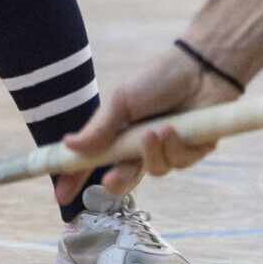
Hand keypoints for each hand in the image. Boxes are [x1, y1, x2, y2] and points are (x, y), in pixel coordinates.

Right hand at [54, 43, 236, 202]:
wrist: (200, 67)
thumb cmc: (158, 79)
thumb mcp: (121, 100)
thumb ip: (99, 128)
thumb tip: (68, 145)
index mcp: (120, 133)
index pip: (94, 160)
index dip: (77, 178)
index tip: (62, 195)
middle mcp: (142, 146)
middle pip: (125, 178)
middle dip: (117, 182)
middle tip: (109, 180)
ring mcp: (168, 150)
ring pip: (155, 170)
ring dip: (151, 153)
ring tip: (155, 131)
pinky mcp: (193, 151)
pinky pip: (179, 163)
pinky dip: (175, 147)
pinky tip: (173, 129)